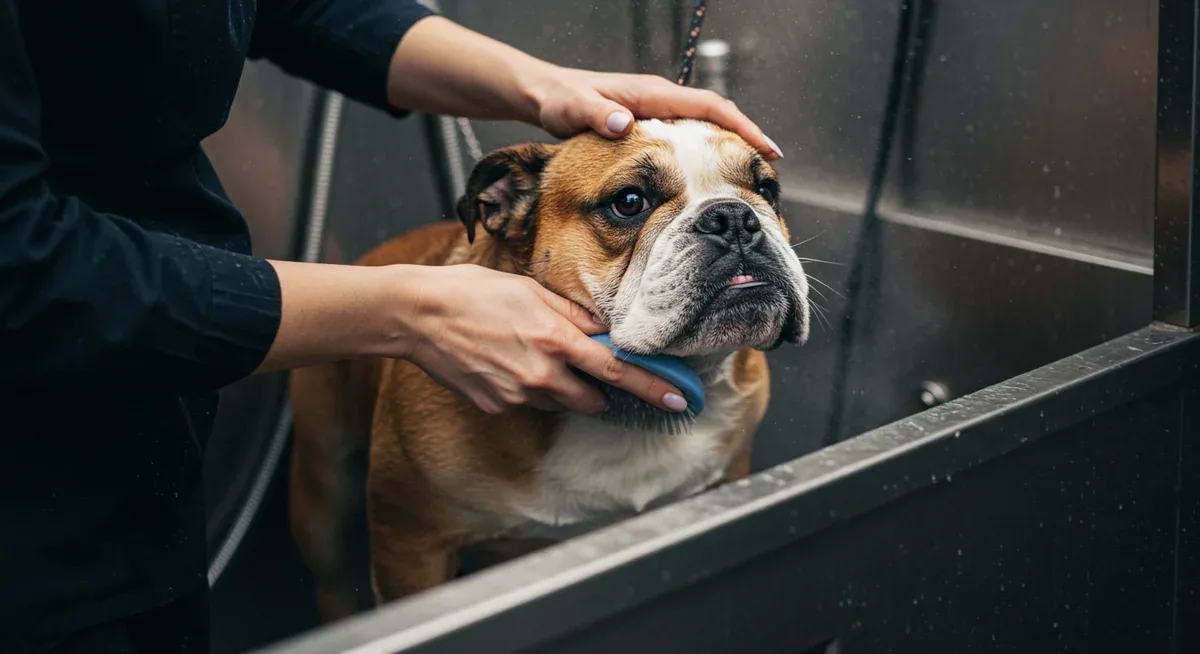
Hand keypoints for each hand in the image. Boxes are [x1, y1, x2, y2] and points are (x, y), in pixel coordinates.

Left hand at [387, 17, 779, 159]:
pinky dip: (705, 158)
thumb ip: (592, 114)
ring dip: (727, 153)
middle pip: (716, 119)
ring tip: (748, 185)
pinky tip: (709, 183)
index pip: (709, 107)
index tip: (768, 152)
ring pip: (703, 130)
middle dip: (746, 144)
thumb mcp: (568, 109)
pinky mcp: (648, 126)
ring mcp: (655, 113)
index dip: (741, 129)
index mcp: (649, 96)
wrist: (538, 94)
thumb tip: (624, 125)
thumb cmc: (553, 100)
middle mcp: (658, 101)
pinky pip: (687, 140)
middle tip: (769, 178)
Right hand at [397, 264, 688, 415]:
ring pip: (561, 404)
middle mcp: (541, 375)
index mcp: (556, 341)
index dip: (653, 387)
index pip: (618, 371)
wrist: (418, 315)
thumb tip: (605, 331)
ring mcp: (517, 395)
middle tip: (586, 367)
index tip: (680, 399)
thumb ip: (573, 315)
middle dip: (599, 389)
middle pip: (594, 401)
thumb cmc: (473, 293)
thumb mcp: (531, 291)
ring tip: (533, 355)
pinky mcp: (496, 406)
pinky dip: (529, 390)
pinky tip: (507, 363)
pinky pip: (528, 404)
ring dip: (563, 389)